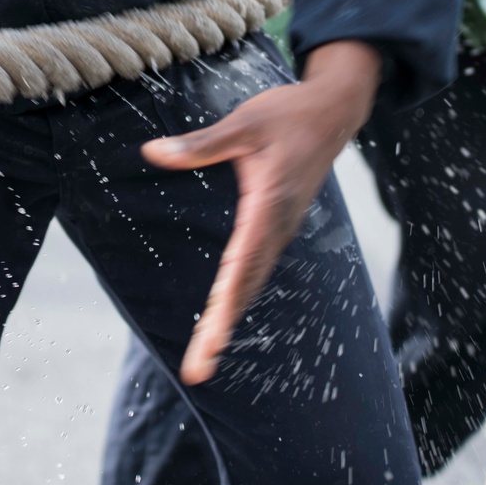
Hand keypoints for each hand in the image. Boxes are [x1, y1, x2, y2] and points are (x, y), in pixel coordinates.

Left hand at [143, 41, 381, 385]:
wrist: (333, 113)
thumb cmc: (288, 115)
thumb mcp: (243, 124)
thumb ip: (200, 144)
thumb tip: (152, 152)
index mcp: (268, 206)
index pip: (241, 266)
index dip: (224, 308)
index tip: (211, 343)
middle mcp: (276, 227)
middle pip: (245, 287)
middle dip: (221, 330)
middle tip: (196, 371)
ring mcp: (280, 230)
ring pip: (252, 283)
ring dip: (228, 319)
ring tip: (204, 357)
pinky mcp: (278, 226)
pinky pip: (256, 269)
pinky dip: (239, 296)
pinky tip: (222, 312)